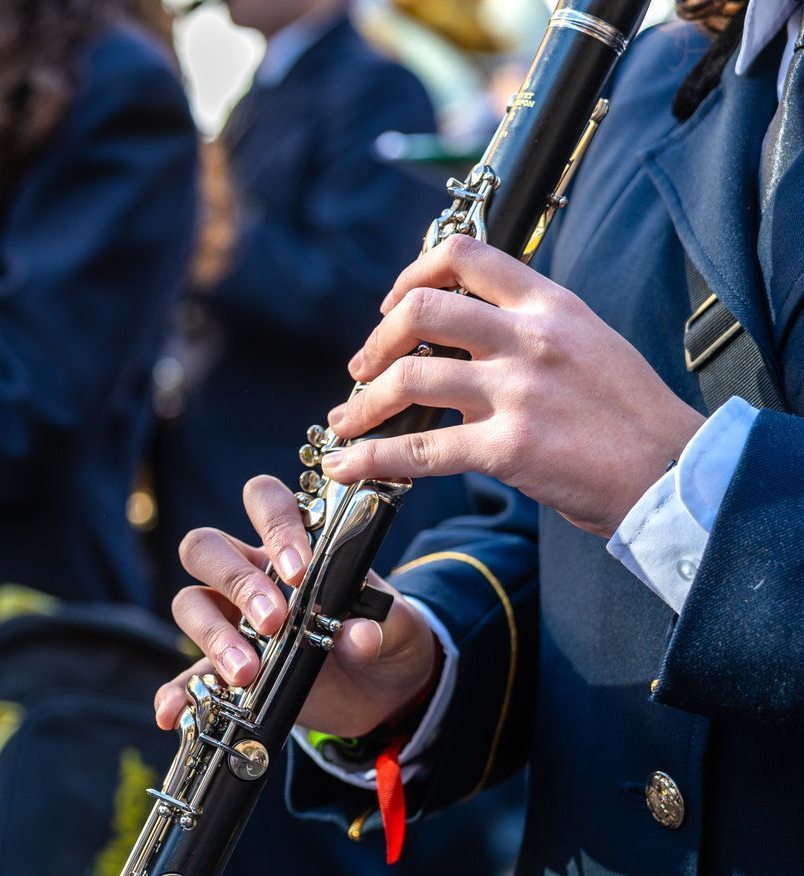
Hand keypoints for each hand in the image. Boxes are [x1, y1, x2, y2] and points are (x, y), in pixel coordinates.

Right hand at [155, 476, 441, 738]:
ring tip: (247, 673)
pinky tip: (174, 712)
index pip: (265, 502)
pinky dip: (176, 692)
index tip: (299, 570)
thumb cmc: (386, 639)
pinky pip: (185, 676)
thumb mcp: (397, 628)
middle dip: (236, 582)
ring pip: (189, 603)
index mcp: (295, 547)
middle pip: (206, 548)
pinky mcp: (224, 670)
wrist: (384, 692)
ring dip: (213, 634)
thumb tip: (359, 635)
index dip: (275, 526)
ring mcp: (232, 623)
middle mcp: (252, 576)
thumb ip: (381, 624)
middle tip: (273, 622)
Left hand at [322, 235, 704, 538]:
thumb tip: (461, 333)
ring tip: (346, 422)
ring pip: (408, 379)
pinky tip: (348, 465)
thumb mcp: (586, 342)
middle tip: (360, 370)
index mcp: (549, 305)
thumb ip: (527, 329)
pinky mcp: (508, 448)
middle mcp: (530, 339)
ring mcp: (518, 392)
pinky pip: (418, 451)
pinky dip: (370, 458)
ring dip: (361, 404)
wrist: (676, 471)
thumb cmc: (628, 415)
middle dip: (374, 342)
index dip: (412, 275)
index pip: (465, 256)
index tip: (392, 306)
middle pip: (420, 311)